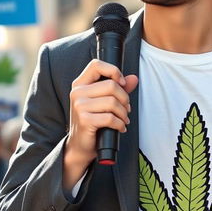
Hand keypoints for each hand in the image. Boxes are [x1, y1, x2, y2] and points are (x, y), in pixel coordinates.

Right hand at [64, 59, 137, 186]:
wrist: (80, 145)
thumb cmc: (92, 121)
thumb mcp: (103, 102)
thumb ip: (119, 88)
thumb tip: (134, 78)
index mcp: (80, 84)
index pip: (96, 65)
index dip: (113, 71)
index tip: (121, 83)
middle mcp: (77, 92)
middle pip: (111, 85)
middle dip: (125, 98)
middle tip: (126, 109)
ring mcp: (79, 106)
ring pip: (113, 102)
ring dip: (124, 113)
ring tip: (123, 119)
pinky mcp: (85, 120)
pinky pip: (111, 118)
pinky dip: (120, 124)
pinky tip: (120, 127)